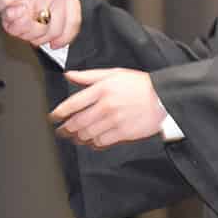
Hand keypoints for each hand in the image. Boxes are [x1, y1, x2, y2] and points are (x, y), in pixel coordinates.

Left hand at [48, 68, 166, 147]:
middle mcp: (105, 106)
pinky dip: (93, 144)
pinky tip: (90, 142)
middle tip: (61, 131)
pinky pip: (102, 142)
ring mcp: (114, 121)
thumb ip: (89, 76)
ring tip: (73, 137)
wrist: (164, 98)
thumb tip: (69, 75)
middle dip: (65, 128)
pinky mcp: (123, 133)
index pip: (73, 103)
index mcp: (101, 89)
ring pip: (87, 134)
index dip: (59, 113)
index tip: (53, 117)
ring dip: (77, 138)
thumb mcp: (114, 73)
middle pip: (77, 122)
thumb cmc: (140, 84)